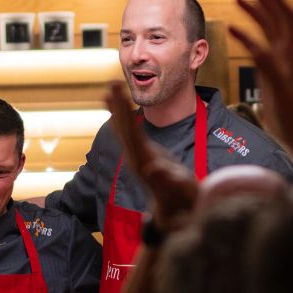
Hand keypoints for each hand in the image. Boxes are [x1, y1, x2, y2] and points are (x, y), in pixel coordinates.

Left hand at [103, 81, 195, 229]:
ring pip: (124, 130)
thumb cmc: (182, 196)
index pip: (132, 133)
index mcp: (145, 161)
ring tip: (110, 91)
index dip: (126, 114)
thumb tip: (152, 169)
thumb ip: (166, 179)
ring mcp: (137, 158)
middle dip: (119, 106)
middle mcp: (136, 158)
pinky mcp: (140, 156)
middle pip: (124, 129)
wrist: (177, 208)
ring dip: (117, 110)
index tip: (121, 96)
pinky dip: (123, 120)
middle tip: (113, 84)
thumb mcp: (178, 188)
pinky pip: (129, 135)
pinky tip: (117, 110)